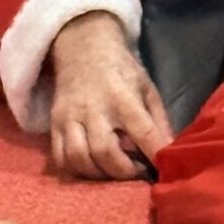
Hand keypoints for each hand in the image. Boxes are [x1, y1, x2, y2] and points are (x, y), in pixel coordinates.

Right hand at [49, 10, 172, 180]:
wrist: (83, 48)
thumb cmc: (121, 70)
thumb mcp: (146, 87)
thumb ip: (158, 120)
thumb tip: (170, 152)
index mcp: (122, 97)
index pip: (142, 131)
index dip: (155, 154)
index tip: (164, 170)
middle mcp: (94, 108)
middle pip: (104, 152)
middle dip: (124, 172)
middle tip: (138, 171)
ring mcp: (70, 117)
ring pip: (80, 159)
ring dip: (100, 175)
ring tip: (115, 170)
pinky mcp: (54, 124)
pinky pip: (61, 159)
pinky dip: (77, 170)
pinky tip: (93, 167)